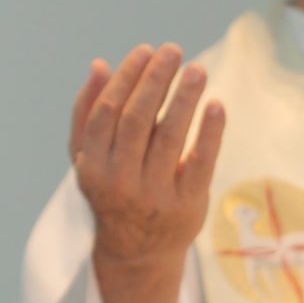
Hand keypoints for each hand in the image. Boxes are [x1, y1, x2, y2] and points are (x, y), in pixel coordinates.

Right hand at [73, 44, 224, 277]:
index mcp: (93, 164)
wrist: (136, 251)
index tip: (146, 51)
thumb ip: (87, 112)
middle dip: (155, 81)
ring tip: (197, 69)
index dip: (126, 78)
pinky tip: (216, 105)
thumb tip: (100, 64)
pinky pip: (200, 164)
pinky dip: (209, 133)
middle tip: (173, 51)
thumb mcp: (89, 158)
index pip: (108, 112)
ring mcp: (154, 195)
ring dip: (184, 98)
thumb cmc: (113, 189)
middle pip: (137, 121)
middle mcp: (119, 181)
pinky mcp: (186, 205)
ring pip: (169, 138)